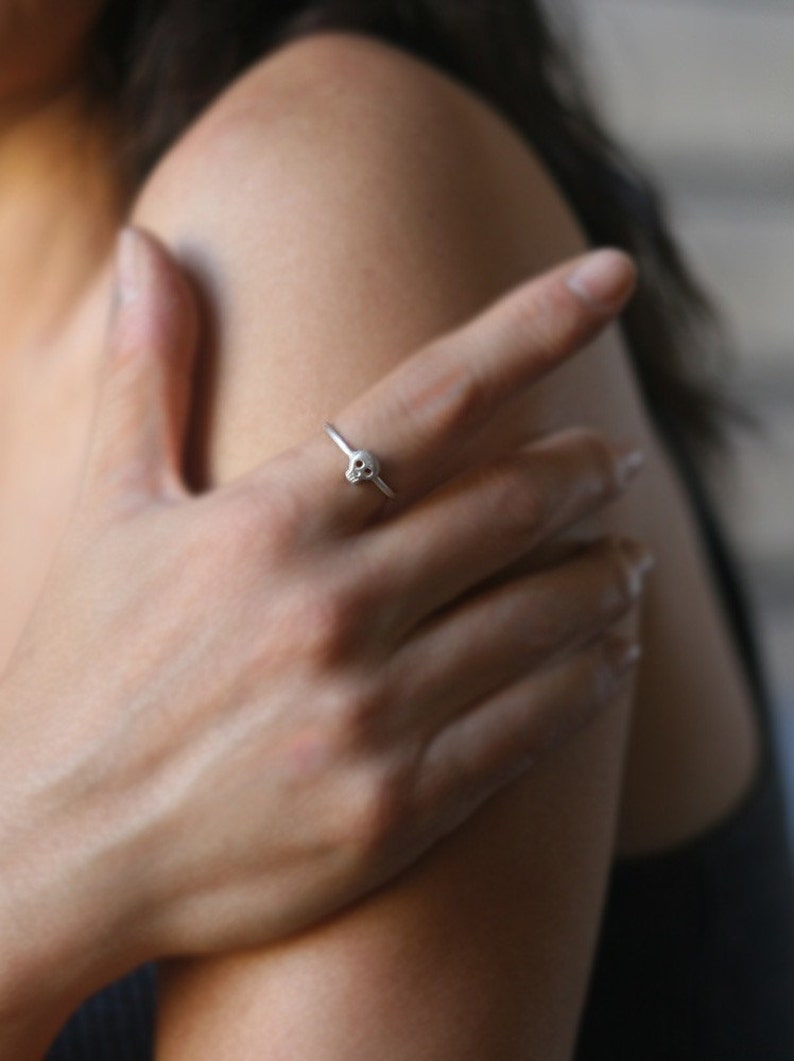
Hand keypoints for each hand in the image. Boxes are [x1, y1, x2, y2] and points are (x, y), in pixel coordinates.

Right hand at [0, 230, 646, 1033]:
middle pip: (512, 505)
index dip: (538, 324)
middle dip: (588, 472)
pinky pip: (532, 727)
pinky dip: (592, 679)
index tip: (614, 276)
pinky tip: (613, 655)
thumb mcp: (106, 515)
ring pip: (543, 617)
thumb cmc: (77, 674)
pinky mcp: (397, 808)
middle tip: (619, 461)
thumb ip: (145, 375)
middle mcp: (331, 610)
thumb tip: (146, 241)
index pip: (436, 394)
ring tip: (632, 559)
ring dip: (608, 577)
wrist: (57, 856)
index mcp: (268, 525)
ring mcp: (370, 716)